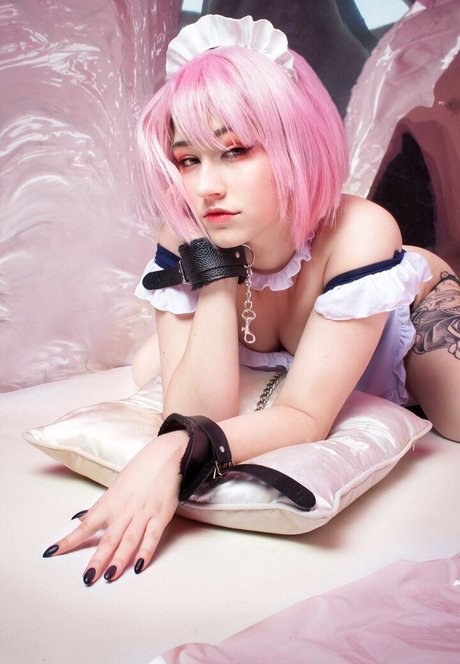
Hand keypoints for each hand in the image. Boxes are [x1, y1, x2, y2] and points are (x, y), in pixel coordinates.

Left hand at [43, 430, 187, 583]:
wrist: (167, 455)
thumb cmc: (140, 470)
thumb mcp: (116, 486)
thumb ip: (101, 506)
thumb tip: (82, 519)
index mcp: (110, 501)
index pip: (85, 524)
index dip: (69, 540)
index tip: (52, 552)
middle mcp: (124, 510)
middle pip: (108, 539)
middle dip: (97, 560)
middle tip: (87, 579)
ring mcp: (143, 513)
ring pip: (129, 541)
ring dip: (119, 560)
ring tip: (109, 577)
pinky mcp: (161, 516)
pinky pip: (152, 537)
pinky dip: (145, 552)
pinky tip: (139, 566)